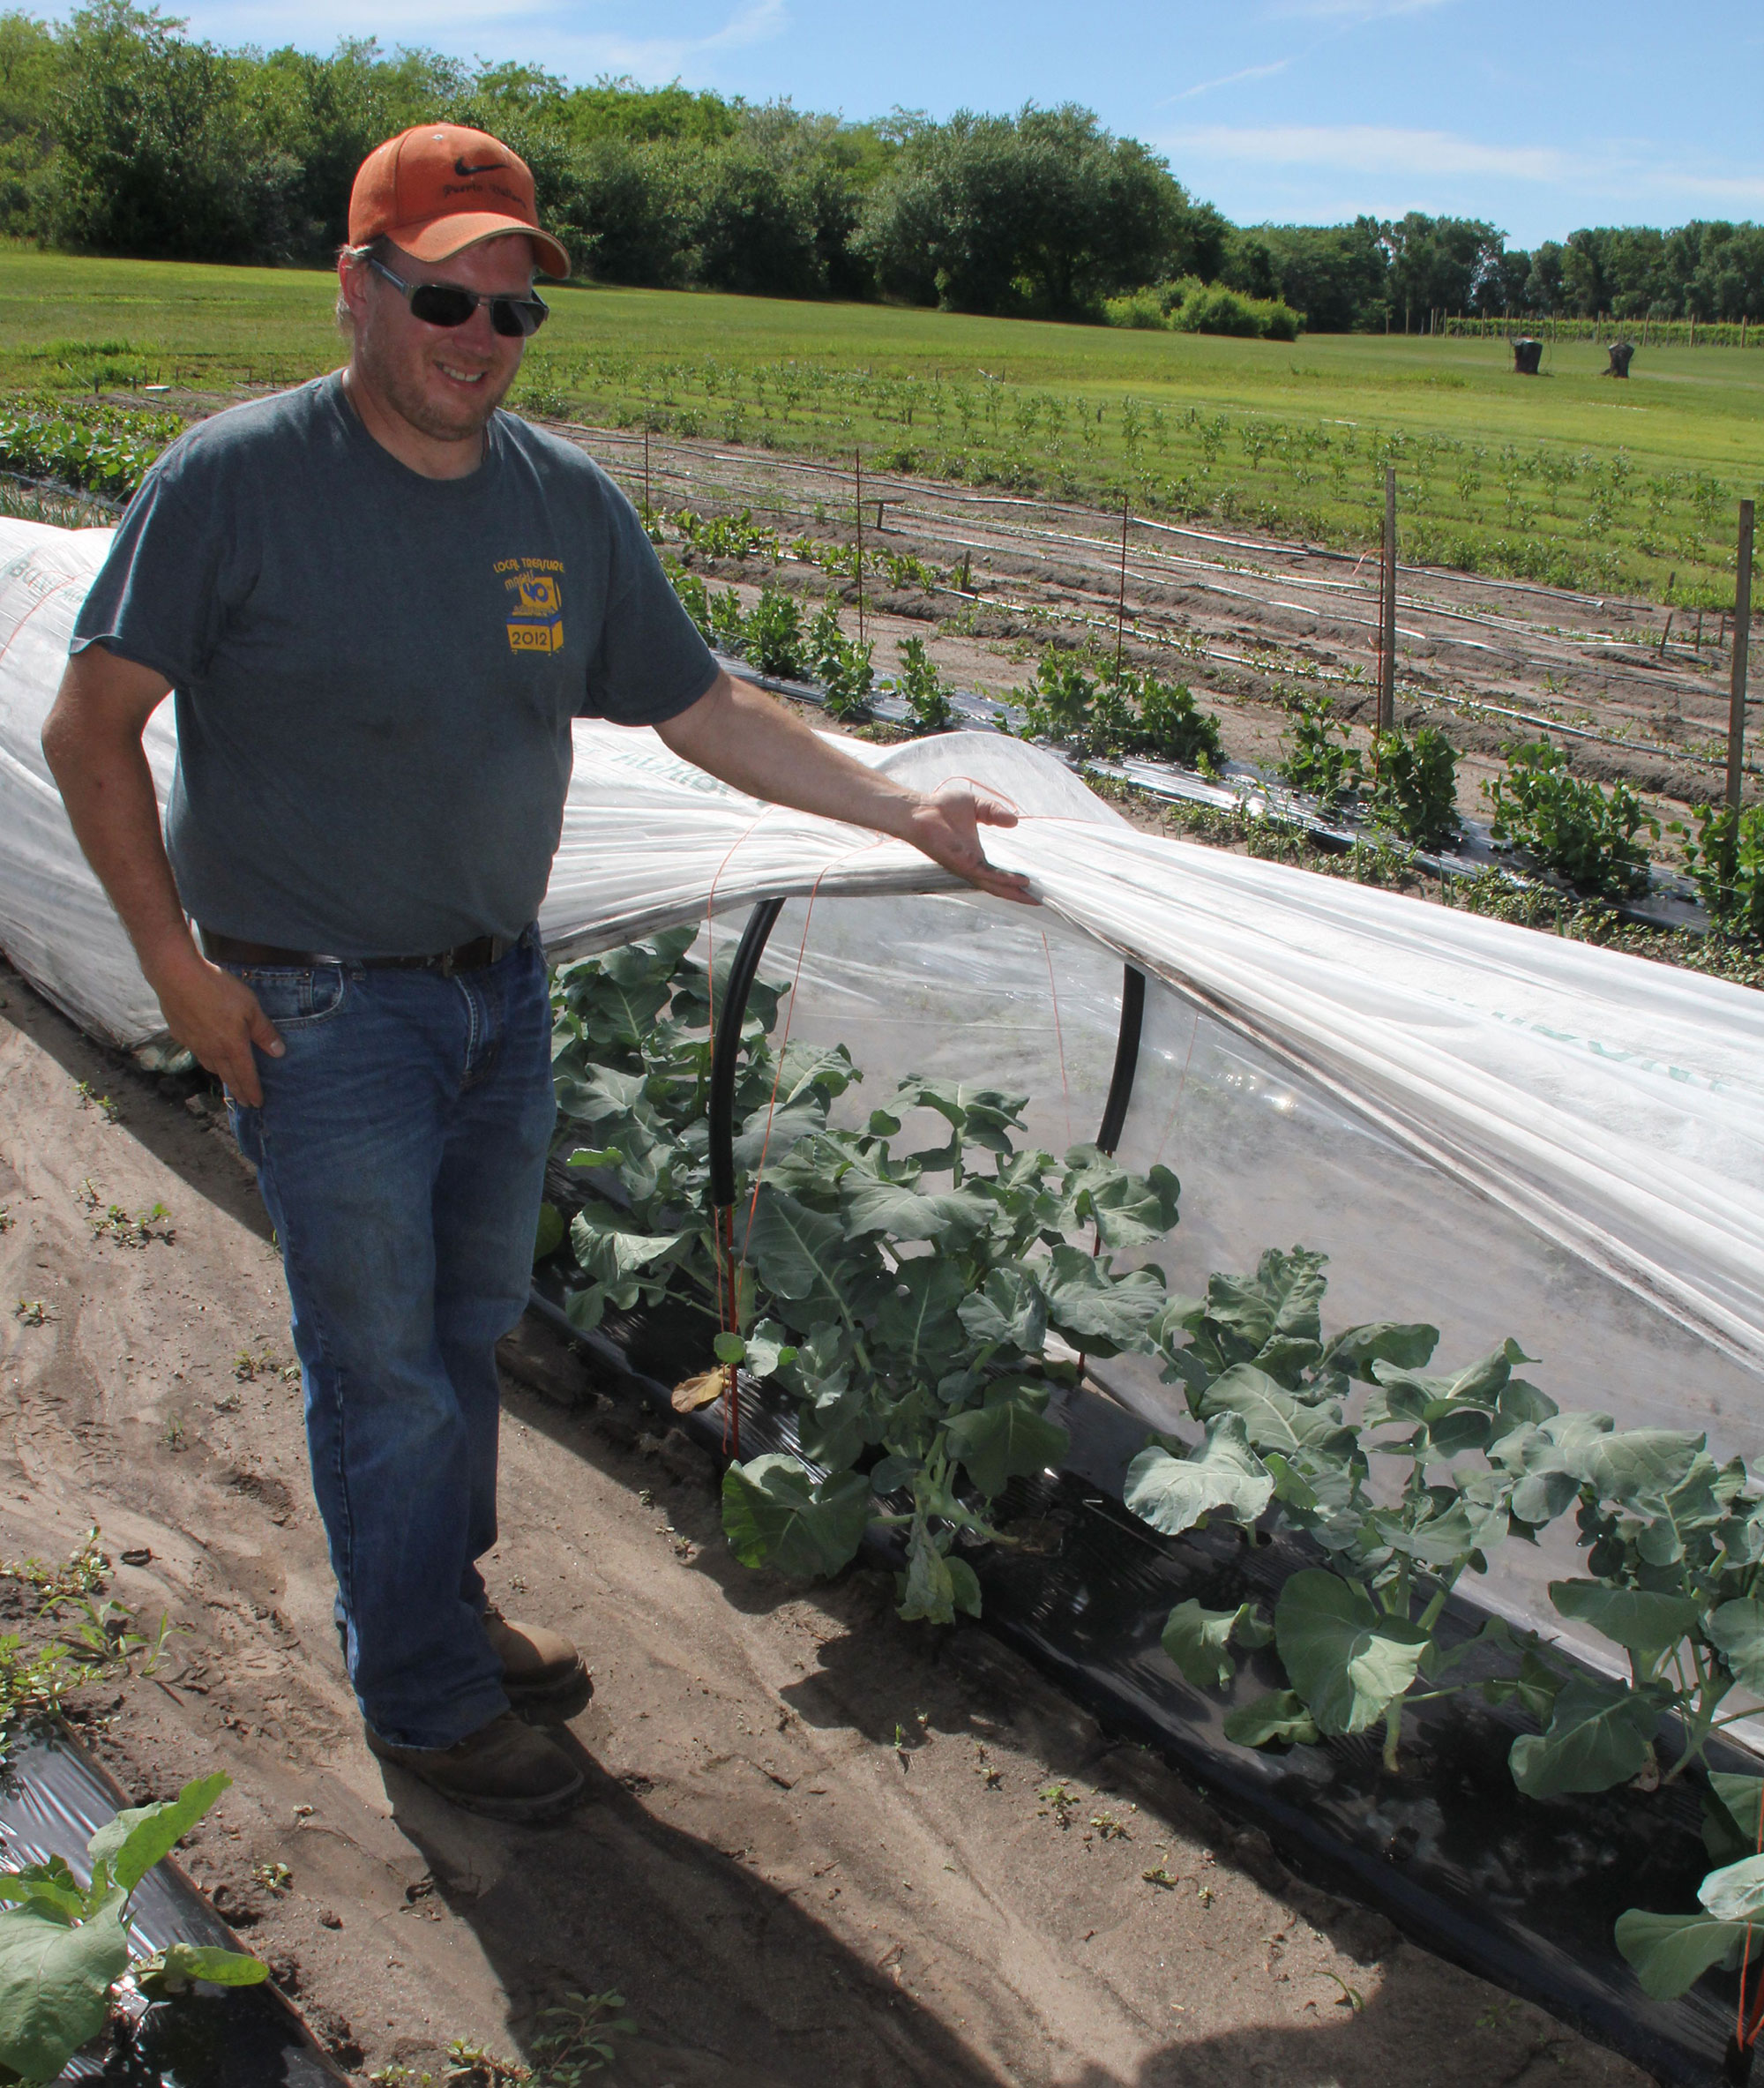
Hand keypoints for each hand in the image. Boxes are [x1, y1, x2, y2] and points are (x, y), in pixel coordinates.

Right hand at [144, 946, 283, 1106]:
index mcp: (233, 1046)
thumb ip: (264, 1031)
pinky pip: (196, 1052)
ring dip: (221, 1075)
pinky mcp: (180, 1034)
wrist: (177, 977)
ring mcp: (194, 1044)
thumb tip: (278, 1052)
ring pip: (210, 1065)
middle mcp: (212, 1050)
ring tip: (228, 1078)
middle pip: (227, 1076)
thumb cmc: (218, 989)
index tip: (257, 1104)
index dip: (252, 1091)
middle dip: (238, 1090)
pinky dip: (205, 1057)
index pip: (246, 1076)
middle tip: (244, 1102)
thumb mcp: (251, 1007)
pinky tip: (206, 1053)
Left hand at [900, 783, 1036, 905]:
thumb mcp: (977, 806)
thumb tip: (1014, 821)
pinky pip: (987, 875)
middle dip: (1019, 896)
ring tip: (1034, 897)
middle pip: (999, 887)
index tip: (1034, 886)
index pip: (998, 875)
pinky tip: (1020, 881)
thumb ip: (995, 813)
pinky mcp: (962, 864)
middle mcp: (972, 867)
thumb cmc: (941, 808)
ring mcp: (966, 867)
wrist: (919, 809)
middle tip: (1040, 901)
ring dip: (1015, 892)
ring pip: (995, 886)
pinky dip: (1004, 880)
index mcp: (975, 857)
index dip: (1015, 882)